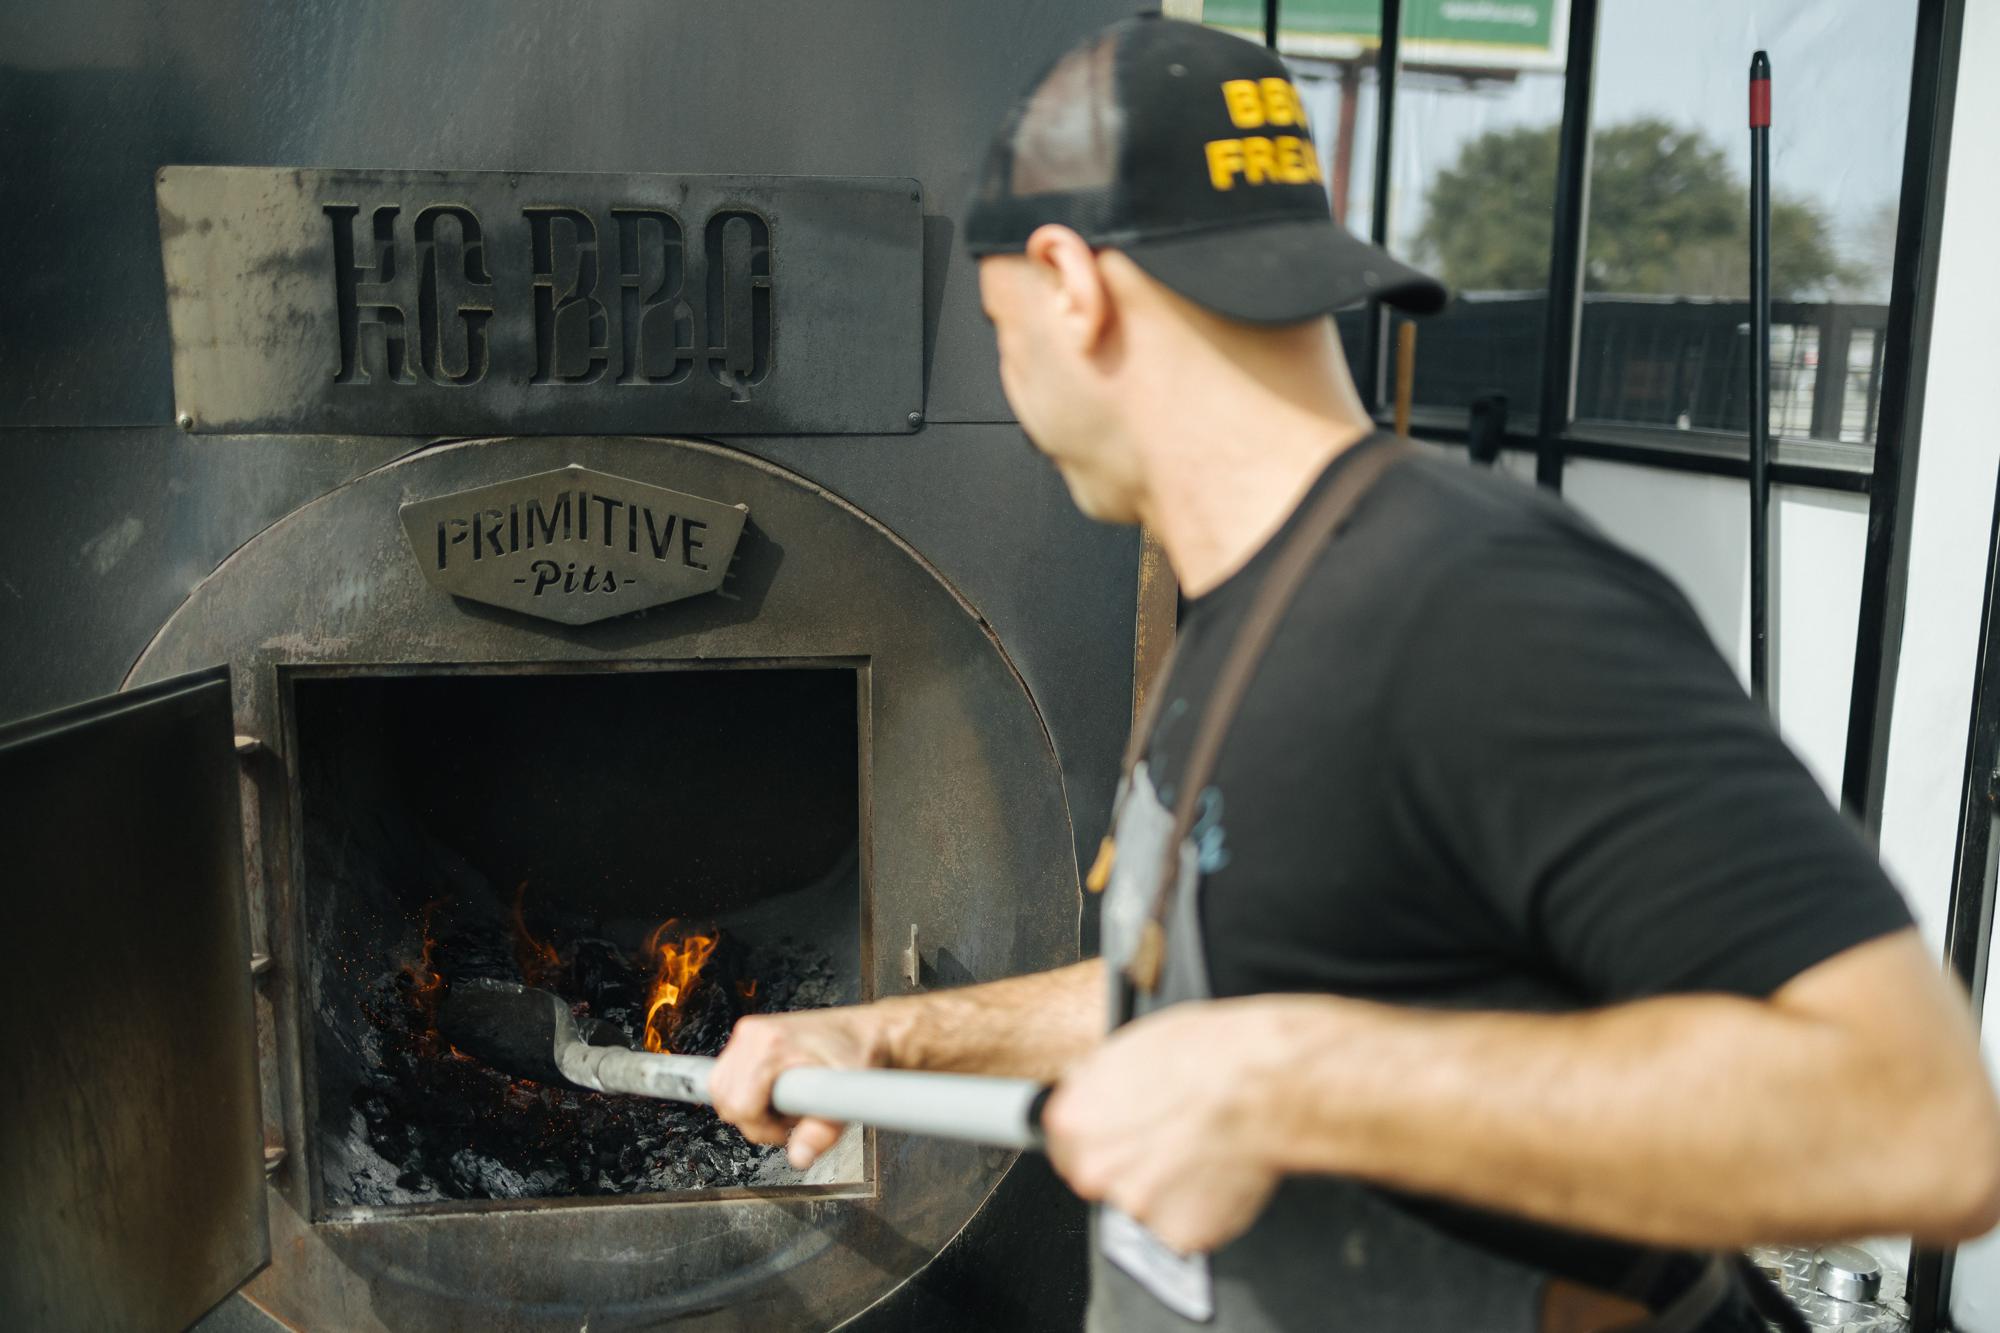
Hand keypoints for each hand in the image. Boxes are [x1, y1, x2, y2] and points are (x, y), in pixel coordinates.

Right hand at [709, 1004, 897, 1168]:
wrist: (863, 1032)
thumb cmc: (857, 1055)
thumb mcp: (847, 1097)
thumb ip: (822, 1132)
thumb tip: (799, 1157)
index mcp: (773, 1045)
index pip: (739, 1105)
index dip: (763, 1128)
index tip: (789, 1129)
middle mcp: (753, 1034)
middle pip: (724, 1099)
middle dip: (753, 1120)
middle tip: (788, 1119)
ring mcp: (748, 1033)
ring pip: (720, 1089)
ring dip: (747, 1108)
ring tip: (783, 1105)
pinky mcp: (748, 1036)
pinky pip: (726, 1077)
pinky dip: (744, 1093)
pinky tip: (774, 1092)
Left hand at [1041, 998, 1288, 1253]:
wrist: (1260, 1085)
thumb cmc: (1205, 1054)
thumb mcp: (1130, 1045)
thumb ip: (1096, 1083)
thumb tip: (1088, 1089)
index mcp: (1073, 1122)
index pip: (1065, 1144)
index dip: (1099, 1136)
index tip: (1120, 1132)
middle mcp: (1096, 1171)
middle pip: (1101, 1178)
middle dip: (1131, 1164)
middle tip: (1169, 1138)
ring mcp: (1138, 1206)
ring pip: (1148, 1203)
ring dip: (1169, 1186)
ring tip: (1202, 1148)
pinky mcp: (1183, 1234)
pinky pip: (1189, 1225)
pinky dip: (1204, 1206)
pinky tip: (1220, 1171)